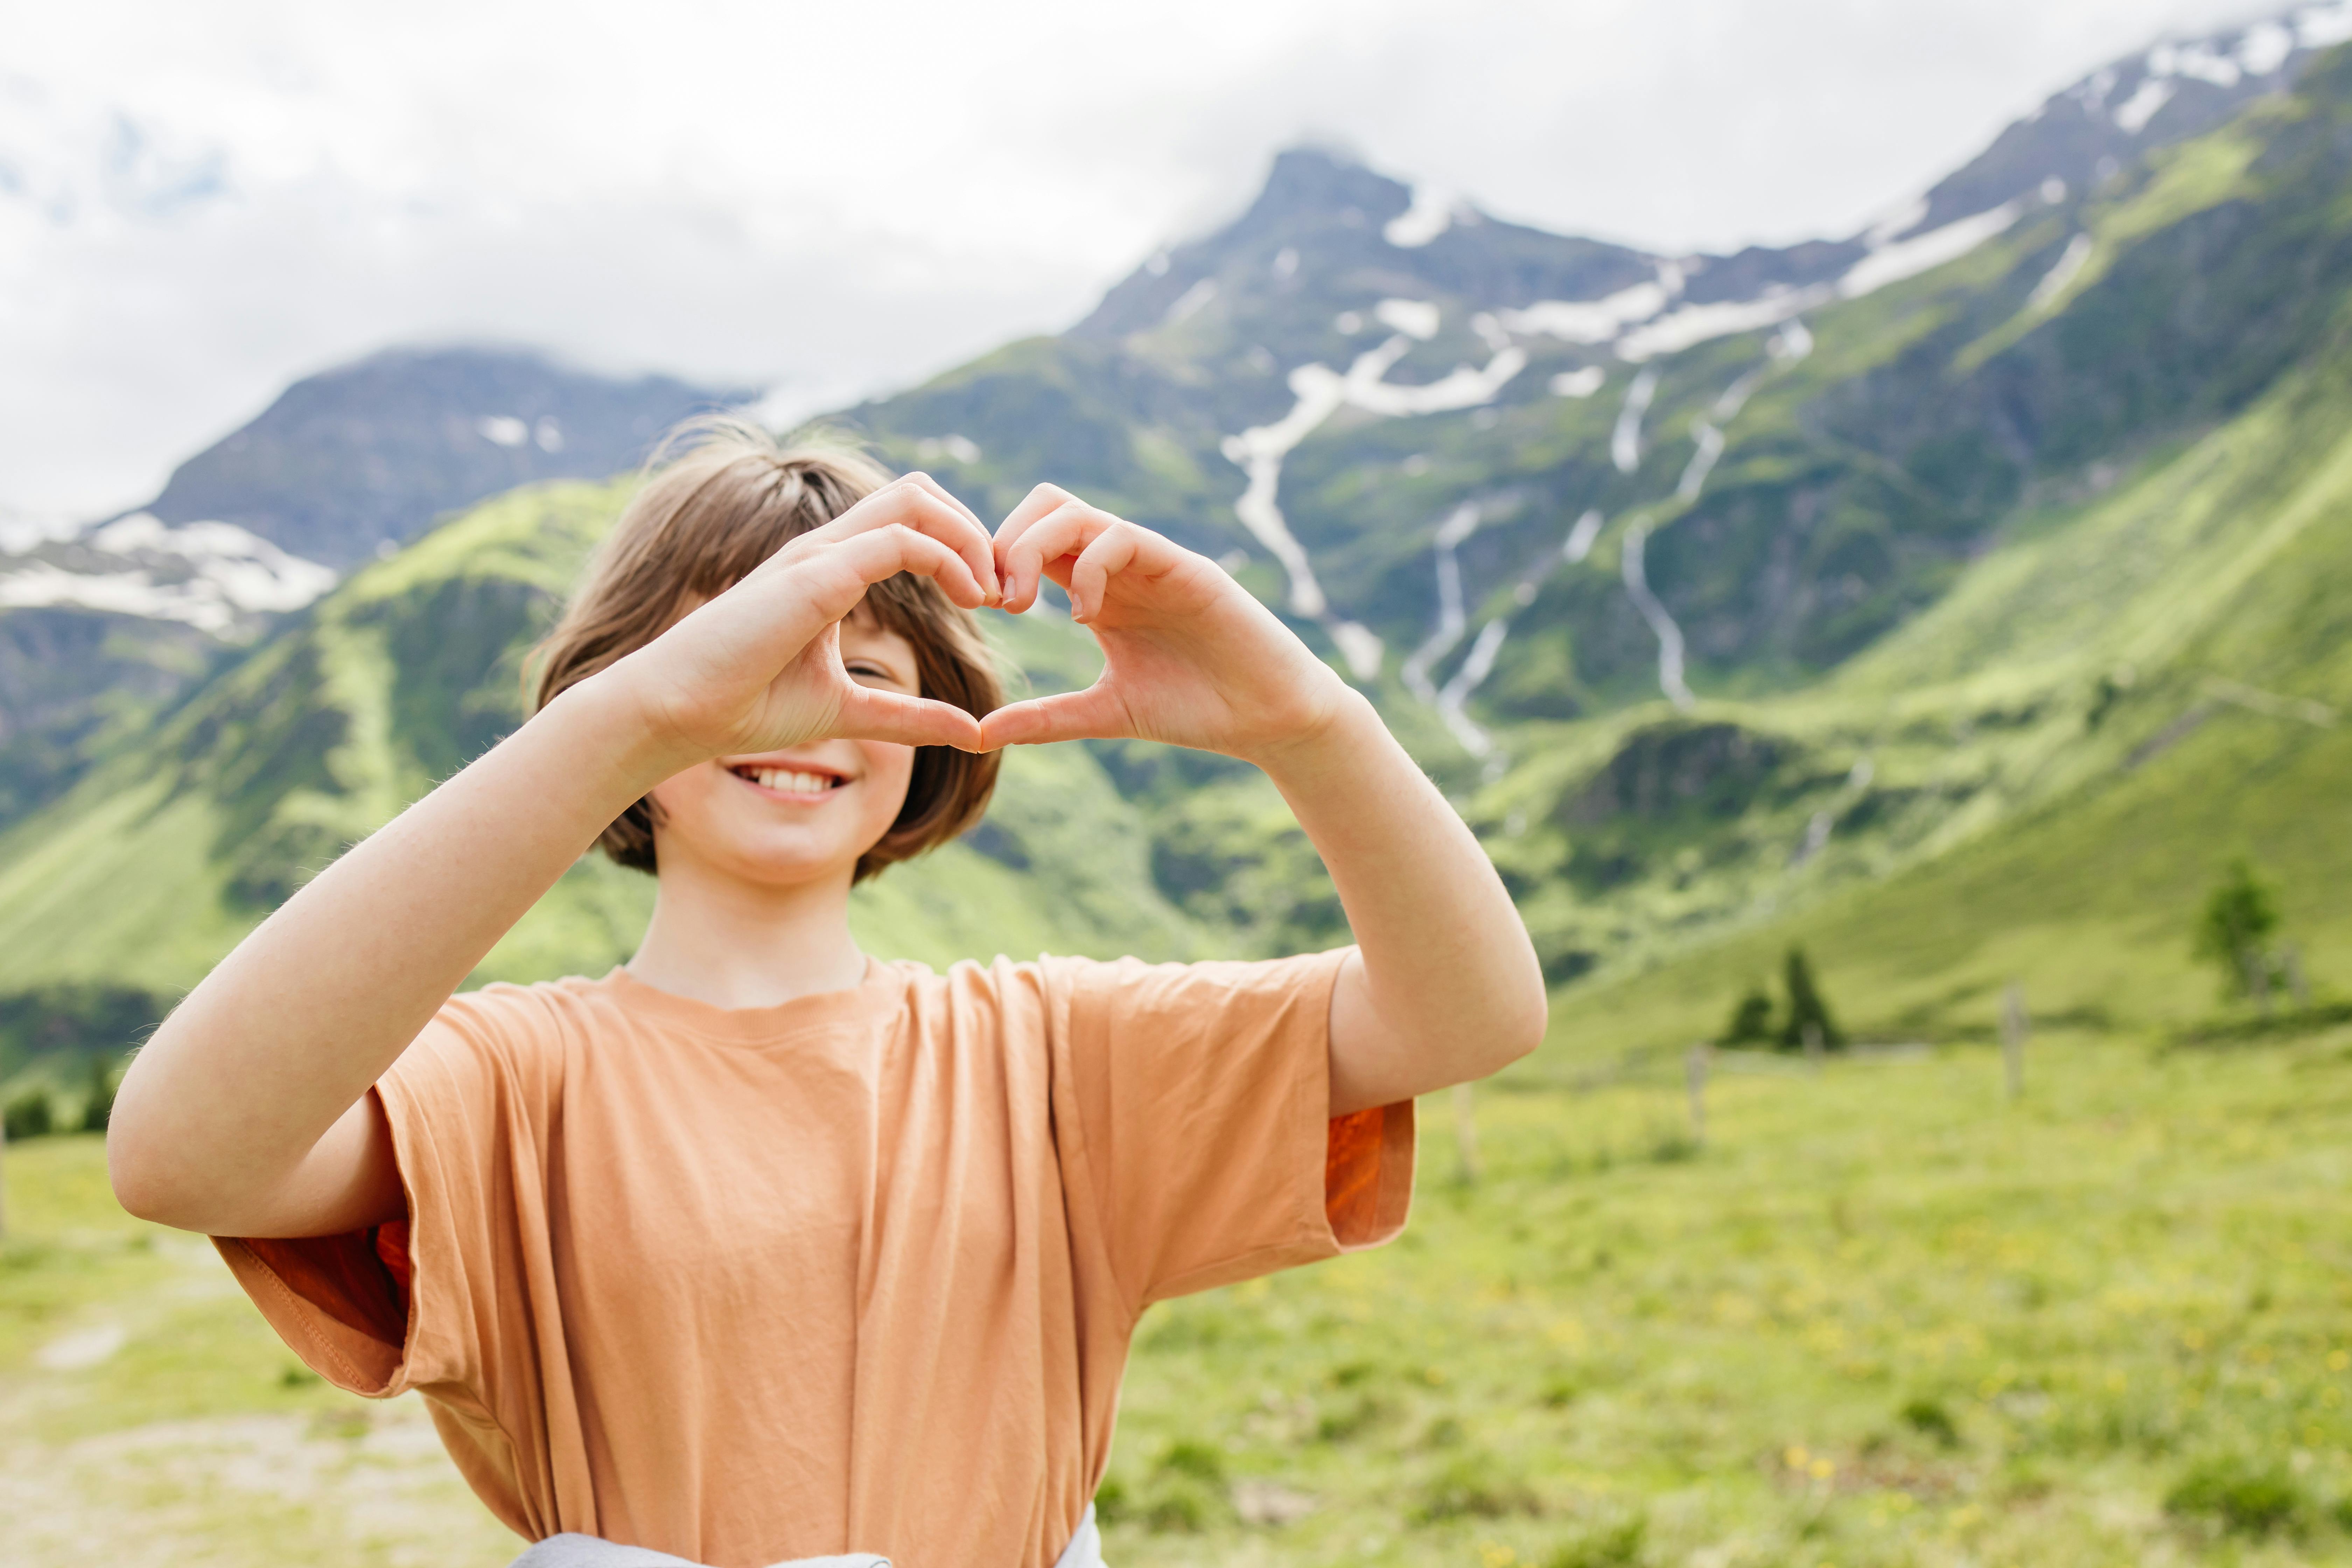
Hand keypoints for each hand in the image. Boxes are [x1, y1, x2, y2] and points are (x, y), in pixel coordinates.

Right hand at [604, 473, 999, 764]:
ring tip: (990, 593)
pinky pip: (898, 542)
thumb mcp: (849, 712)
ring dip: (969, 539)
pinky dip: (947, 560)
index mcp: (830, 568)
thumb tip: (973, 732)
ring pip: (913, 501)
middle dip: (974, 529)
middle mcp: (825, 550)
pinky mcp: (814, 577)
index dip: (962, 546)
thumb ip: (908, 717)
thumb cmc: (746, 707)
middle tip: (1004, 589)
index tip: (989, 600)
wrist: (679, 713)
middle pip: (917, 492)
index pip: (909, 518)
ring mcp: (818, 557)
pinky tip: (967, 599)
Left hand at [980, 485, 1351, 762]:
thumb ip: (1044, 718)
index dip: (995, 563)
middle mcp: (1119, 566)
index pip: (1030, 541)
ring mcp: (1151, 561)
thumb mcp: (1103, 713)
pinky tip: (1086, 615)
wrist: (1266, 717)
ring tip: (1026, 603)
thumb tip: (976, 734)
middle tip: (1000, 602)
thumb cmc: (1195, 710)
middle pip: (1044, 506)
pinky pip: (1121, 537)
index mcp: (1096, 589)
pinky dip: (1088, 568)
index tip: (984, 611)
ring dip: (1033, 547)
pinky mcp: (1183, 566)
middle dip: (1004, 544)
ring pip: (1075, 510)